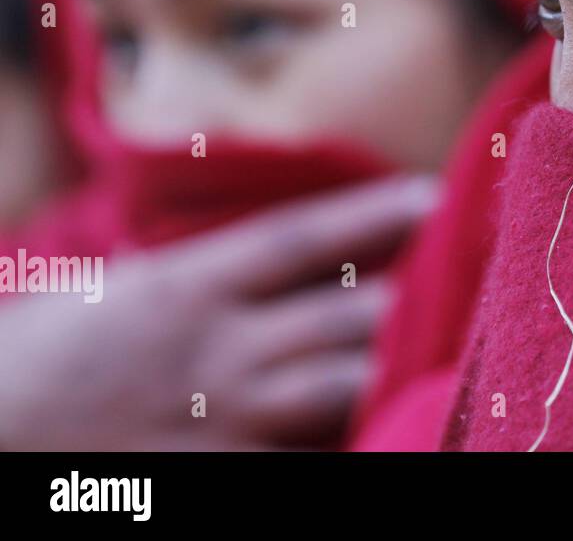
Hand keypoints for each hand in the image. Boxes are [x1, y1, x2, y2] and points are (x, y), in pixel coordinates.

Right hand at [0, 174, 434, 449]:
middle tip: (423, 289)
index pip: (304, 239)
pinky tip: (363, 425)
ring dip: (374, 368)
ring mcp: (223, 421)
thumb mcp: (111, 295)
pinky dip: (340, 440)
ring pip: (343, 387)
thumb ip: (191, 275)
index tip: (433, 194)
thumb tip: (258, 259)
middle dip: (393, 303)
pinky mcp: (223, 478)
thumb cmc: (36, 361)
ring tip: (390, 356)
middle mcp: (217, 350)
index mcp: (186, 288)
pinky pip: (311, 456)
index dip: (376, 214)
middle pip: (346, 317)